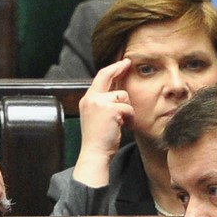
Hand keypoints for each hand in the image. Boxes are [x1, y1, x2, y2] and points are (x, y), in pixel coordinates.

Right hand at [72, 58, 134, 187]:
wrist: (95, 153)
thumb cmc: (98, 139)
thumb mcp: (97, 117)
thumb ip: (103, 103)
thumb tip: (117, 92)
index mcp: (87, 100)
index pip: (99, 78)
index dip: (111, 69)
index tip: (121, 63)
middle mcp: (90, 99)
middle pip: (107, 75)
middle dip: (119, 67)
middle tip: (128, 62)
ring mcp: (99, 103)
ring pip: (122, 95)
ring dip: (127, 109)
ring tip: (121, 123)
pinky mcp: (110, 110)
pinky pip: (128, 107)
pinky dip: (129, 117)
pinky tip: (123, 126)